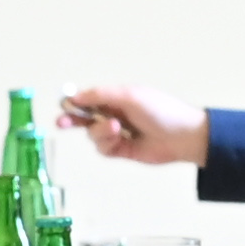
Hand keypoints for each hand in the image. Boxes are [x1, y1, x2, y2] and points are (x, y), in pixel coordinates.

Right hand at [56, 86, 205, 166]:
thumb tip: (76, 96)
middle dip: (72, 120)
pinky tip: (120, 141)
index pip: (88, 99)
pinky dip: (108, 145)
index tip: (64, 106)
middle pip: (84, 118)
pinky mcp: (122, 151)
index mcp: (116, 98)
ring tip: (117, 130)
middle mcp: (114, 114)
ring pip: (93, 135)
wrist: (183, 136)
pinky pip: (103, 149)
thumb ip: (101, 95)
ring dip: (100, 132)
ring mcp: (118, 133)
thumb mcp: (130, 96)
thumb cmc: (160, 110)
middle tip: (61, 124)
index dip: (74, 103)